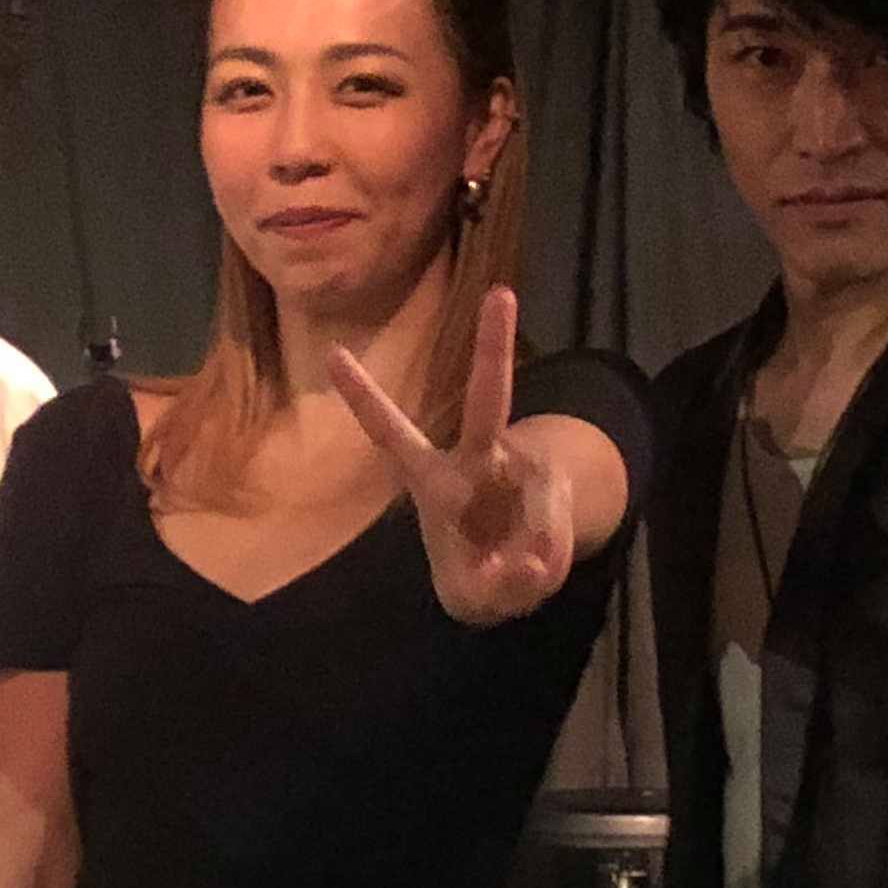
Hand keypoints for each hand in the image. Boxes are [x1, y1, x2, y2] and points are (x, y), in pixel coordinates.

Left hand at [331, 285, 573, 627]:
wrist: (522, 574)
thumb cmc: (477, 567)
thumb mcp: (468, 593)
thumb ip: (491, 584)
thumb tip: (529, 563)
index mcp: (433, 478)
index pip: (392, 434)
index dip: (363, 398)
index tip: (332, 353)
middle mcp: (477, 460)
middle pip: (490, 400)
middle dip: (495, 348)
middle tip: (501, 294)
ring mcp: (523, 469)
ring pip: (538, 502)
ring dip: (530, 558)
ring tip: (516, 575)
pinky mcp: (556, 488)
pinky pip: (553, 535)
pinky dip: (543, 566)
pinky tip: (534, 568)